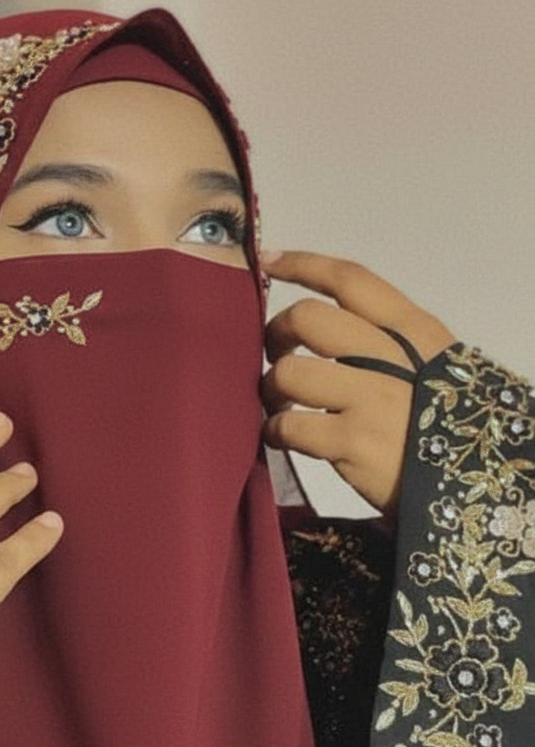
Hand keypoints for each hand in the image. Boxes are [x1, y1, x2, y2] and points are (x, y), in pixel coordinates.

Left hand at [260, 251, 453, 516]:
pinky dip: (274, 430)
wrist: (479, 484)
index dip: (303, 264)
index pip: (351, 280)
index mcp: (415, 331)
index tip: (268, 262)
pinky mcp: (352, 443)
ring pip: (289, 370)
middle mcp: (392, 356)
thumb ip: (389, 345)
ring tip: (281, 406)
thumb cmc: (453, 426)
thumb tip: (324, 332)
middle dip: (277, 335)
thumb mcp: (436, 367)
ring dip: (272, 388)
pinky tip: (282, 437)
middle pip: (307, 318)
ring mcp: (370, 399)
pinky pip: (288, 425)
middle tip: (278, 358)